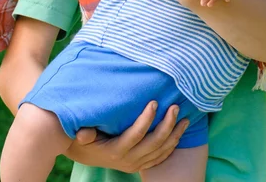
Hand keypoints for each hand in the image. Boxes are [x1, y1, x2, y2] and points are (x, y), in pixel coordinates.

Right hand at [65, 101, 188, 171]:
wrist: (87, 154)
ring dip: (175, 134)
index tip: (154, 102)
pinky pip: (160, 157)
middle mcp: (129, 160)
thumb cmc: (84, 139)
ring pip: (161, 151)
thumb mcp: (81, 136)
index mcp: (116, 151)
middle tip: (175, 106)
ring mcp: (136, 163)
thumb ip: (83, 134)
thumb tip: (83, 133)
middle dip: (167, 124)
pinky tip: (180, 132)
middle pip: (154, 143)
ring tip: (185, 118)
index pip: (136, 134)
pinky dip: (172, 145)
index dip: (146, 118)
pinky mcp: (140, 164)